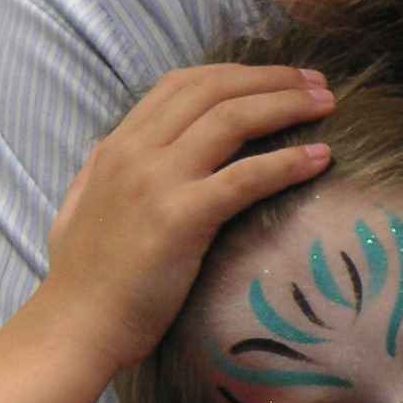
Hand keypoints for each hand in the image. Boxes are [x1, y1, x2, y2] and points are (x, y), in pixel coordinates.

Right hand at [42, 64, 334, 369]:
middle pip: (214, 89)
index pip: (182, 83)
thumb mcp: (78, 205)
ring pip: (232, 119)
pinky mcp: (181, 218)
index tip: (278, 78)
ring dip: (287, 105)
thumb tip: (109, 142)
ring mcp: (158, 182)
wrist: (75, 329)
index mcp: (118, 146)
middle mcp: (137, 152)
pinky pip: (245, 177)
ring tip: (326, 105)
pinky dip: (288, 162)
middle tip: (316, 82)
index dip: (236, 73)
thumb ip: (99, 169)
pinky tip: (321, 158)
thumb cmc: (82, 279)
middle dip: (271, 79)